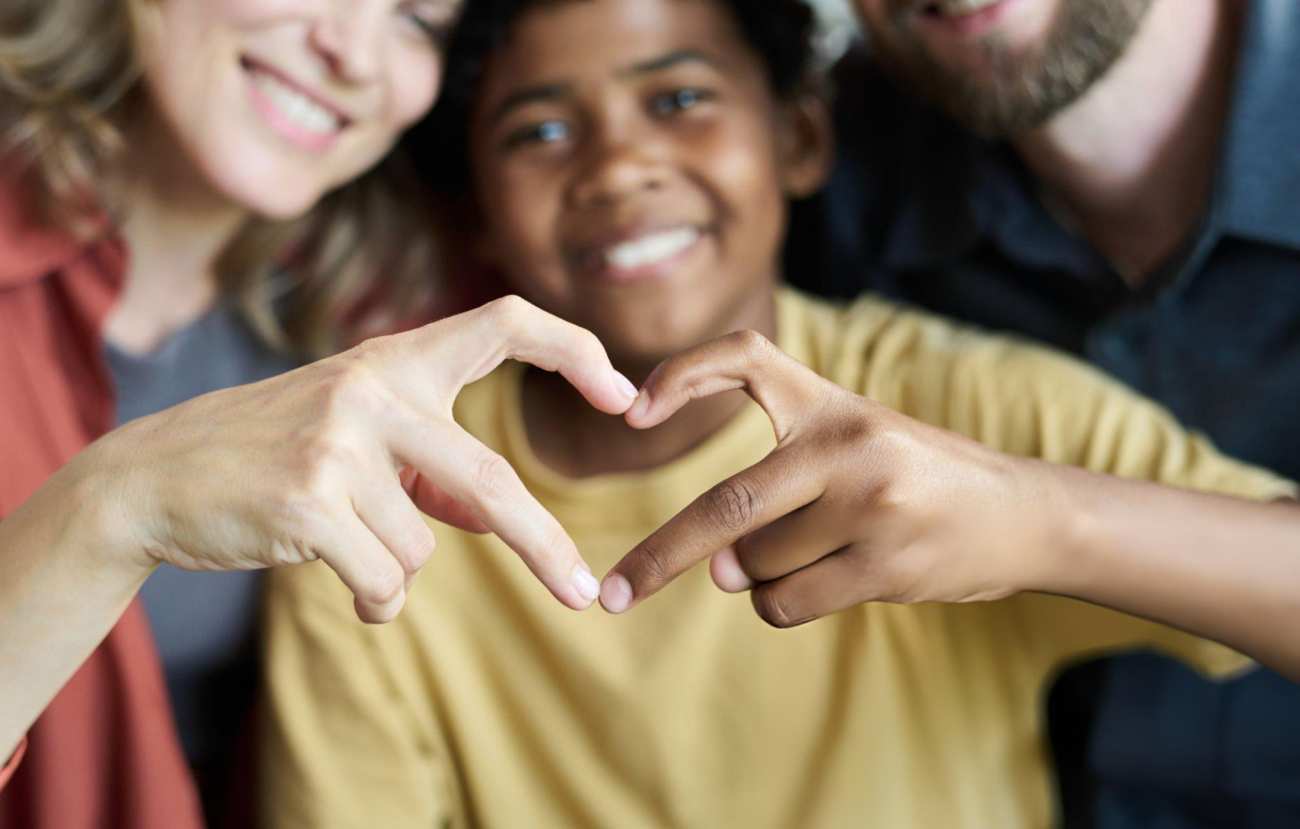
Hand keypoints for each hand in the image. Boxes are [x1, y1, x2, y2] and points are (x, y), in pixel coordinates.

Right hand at [86, 296, 636, 621]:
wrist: (154, 477)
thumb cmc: (271, 453)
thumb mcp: (354, 434)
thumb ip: (426, 465)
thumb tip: (492, 519)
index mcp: (396, 361)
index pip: (504, 321)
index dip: (575, 349)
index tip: (624, 397)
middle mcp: (374, 390)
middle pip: (491, 482)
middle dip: (544, 547)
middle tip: (584, 595)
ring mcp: (339, 442)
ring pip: (423, 547)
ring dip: (396, 570)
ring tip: (346, 549)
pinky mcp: (308, 499)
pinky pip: (385, 580)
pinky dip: (375, 599)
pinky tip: (342, 581)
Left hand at [599, 331, 1058, 625]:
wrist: (1020, 514)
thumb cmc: (918, 478)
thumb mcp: (854, 448)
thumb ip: (777, 496)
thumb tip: (720, 572)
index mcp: (832, 403)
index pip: (746, 357)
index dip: (683, 373)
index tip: (633, 408)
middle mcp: (848, 445)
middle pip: (728, 508)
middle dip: (659, 556)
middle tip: (613, 593)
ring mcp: (871, 506)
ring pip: (758, 566)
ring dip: (759, 576)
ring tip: (821, 552)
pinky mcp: (887, 564)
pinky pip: (789, 602)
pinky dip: (784, 601)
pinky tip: (834, 578)